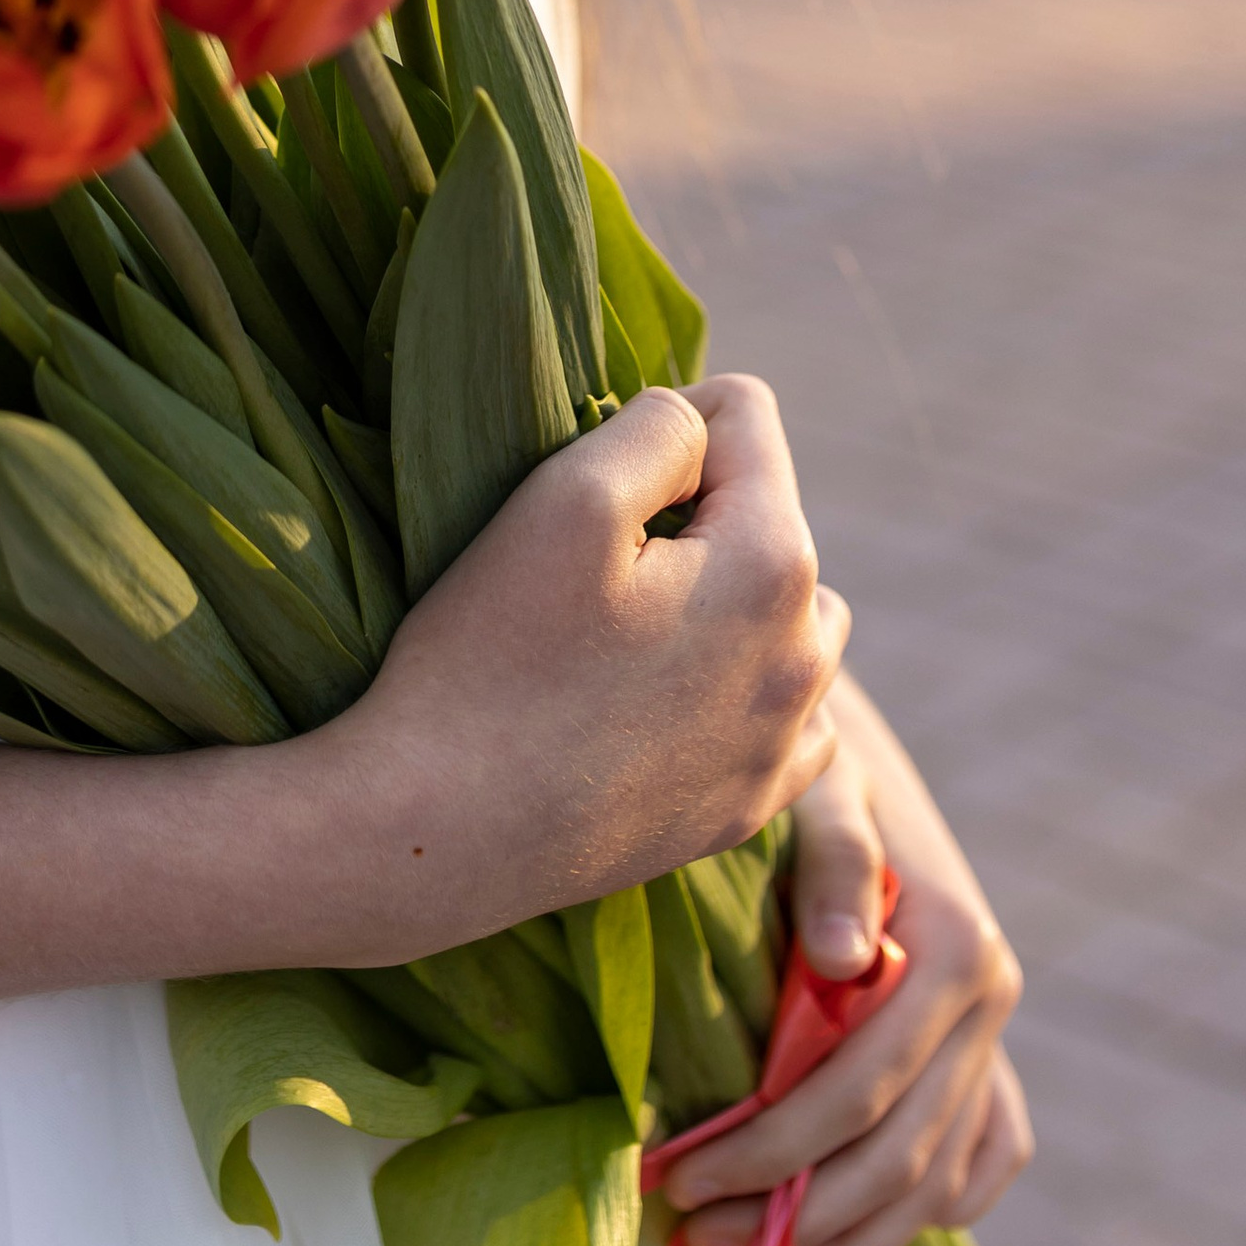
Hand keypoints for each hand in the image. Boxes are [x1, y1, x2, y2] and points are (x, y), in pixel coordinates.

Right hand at [332, 377, 844, 958]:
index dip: (662, 418)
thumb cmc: (493, 654)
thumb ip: (660, 426)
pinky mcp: (746, 808)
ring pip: (788, 616)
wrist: (439, 831)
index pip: (747, 414)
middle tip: (596, 565)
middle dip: (698, 514)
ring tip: (628, 631)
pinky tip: (660, 701)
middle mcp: (807, 659)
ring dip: (726, 599)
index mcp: (775, 566)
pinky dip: (734, 688)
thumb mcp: (569, 495)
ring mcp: (782, 747)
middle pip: (770, 517)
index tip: (592, 473)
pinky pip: (781, 715)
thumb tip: (705, 428)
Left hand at [658, 678, 1031, 1245]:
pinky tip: (836, 1237)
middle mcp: (992, 1004)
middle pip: (899, 1159)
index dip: (772, 1153)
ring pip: (934, 1188)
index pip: (861, 1092)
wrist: (847, 754)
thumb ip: (833, 857)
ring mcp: (995, 1040)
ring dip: (842, 1242)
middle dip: (794, 1216)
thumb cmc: (810, 769)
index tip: (682, 1181)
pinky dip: (918, 1219)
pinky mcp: (986, 1062)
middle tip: (695, 1233)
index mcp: (959, 949)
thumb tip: (843, 958)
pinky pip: (975, 1170)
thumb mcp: (816, 784)